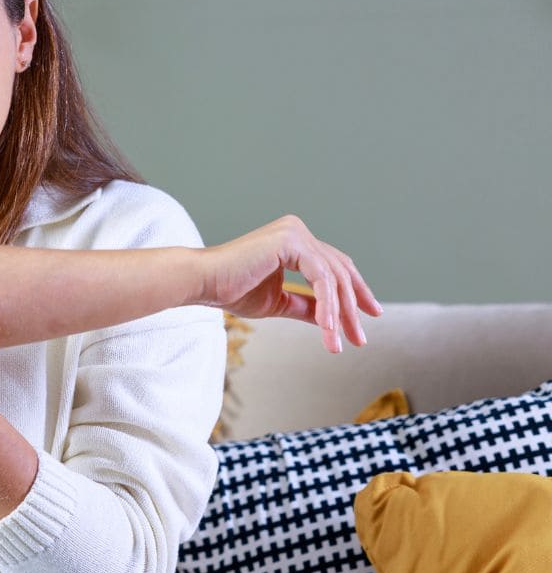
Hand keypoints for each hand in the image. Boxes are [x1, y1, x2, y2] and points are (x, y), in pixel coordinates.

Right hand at [200, 215, 381, 352]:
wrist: (203, 283)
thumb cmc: (231, 290)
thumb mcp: (279, 302)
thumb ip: (306, 306)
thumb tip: (331, 321)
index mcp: (293, 241)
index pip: (334, 266)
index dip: (354, 292)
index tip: (369, 315)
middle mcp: (296, 231)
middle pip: (339, 271)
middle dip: (352, 307)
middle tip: (359, 338)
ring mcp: (294, 232)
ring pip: (333, 277)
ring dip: (340, 313)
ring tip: (339, 341)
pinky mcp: (289, 240)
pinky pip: (320, 277)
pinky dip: (326, 305)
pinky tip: (327, 328)